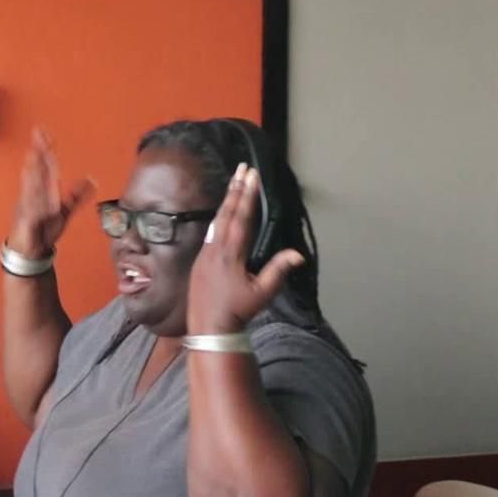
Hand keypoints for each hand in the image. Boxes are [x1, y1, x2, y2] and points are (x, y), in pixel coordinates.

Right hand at [7, 128, 94, 257]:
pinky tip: (32, 187)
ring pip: (33, 183)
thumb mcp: (66, 211)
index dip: (47, 149)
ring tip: (35, 153)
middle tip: (39, 133)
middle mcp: (35, 194)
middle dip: (39, 151)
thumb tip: (92, 180)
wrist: (31, 251)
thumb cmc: (44, 231)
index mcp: (45, 190)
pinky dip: (31, 198)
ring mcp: (29, 205)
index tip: (45, 133)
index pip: (47, 165)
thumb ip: (77, 195)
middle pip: (38, 168)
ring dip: (34, 169)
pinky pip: (30, 207)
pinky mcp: (27, 219)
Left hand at [187, 163, 304, 333]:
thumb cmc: (237, 312)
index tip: (252, 176)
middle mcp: (216, 249)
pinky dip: (219, 219)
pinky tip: (222, 216)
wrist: (208, 328)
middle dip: (235, 189)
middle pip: (227, 212)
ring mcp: (205, 254)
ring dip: (226, 201)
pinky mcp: (200, 261)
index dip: (248, 195)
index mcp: (231, 254)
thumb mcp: (262, 293)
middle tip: (241, 168)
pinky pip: (210, 233)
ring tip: (233, 185)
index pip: (242, 217)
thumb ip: (278, 270)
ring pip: (216, 221)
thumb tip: (297, 254)